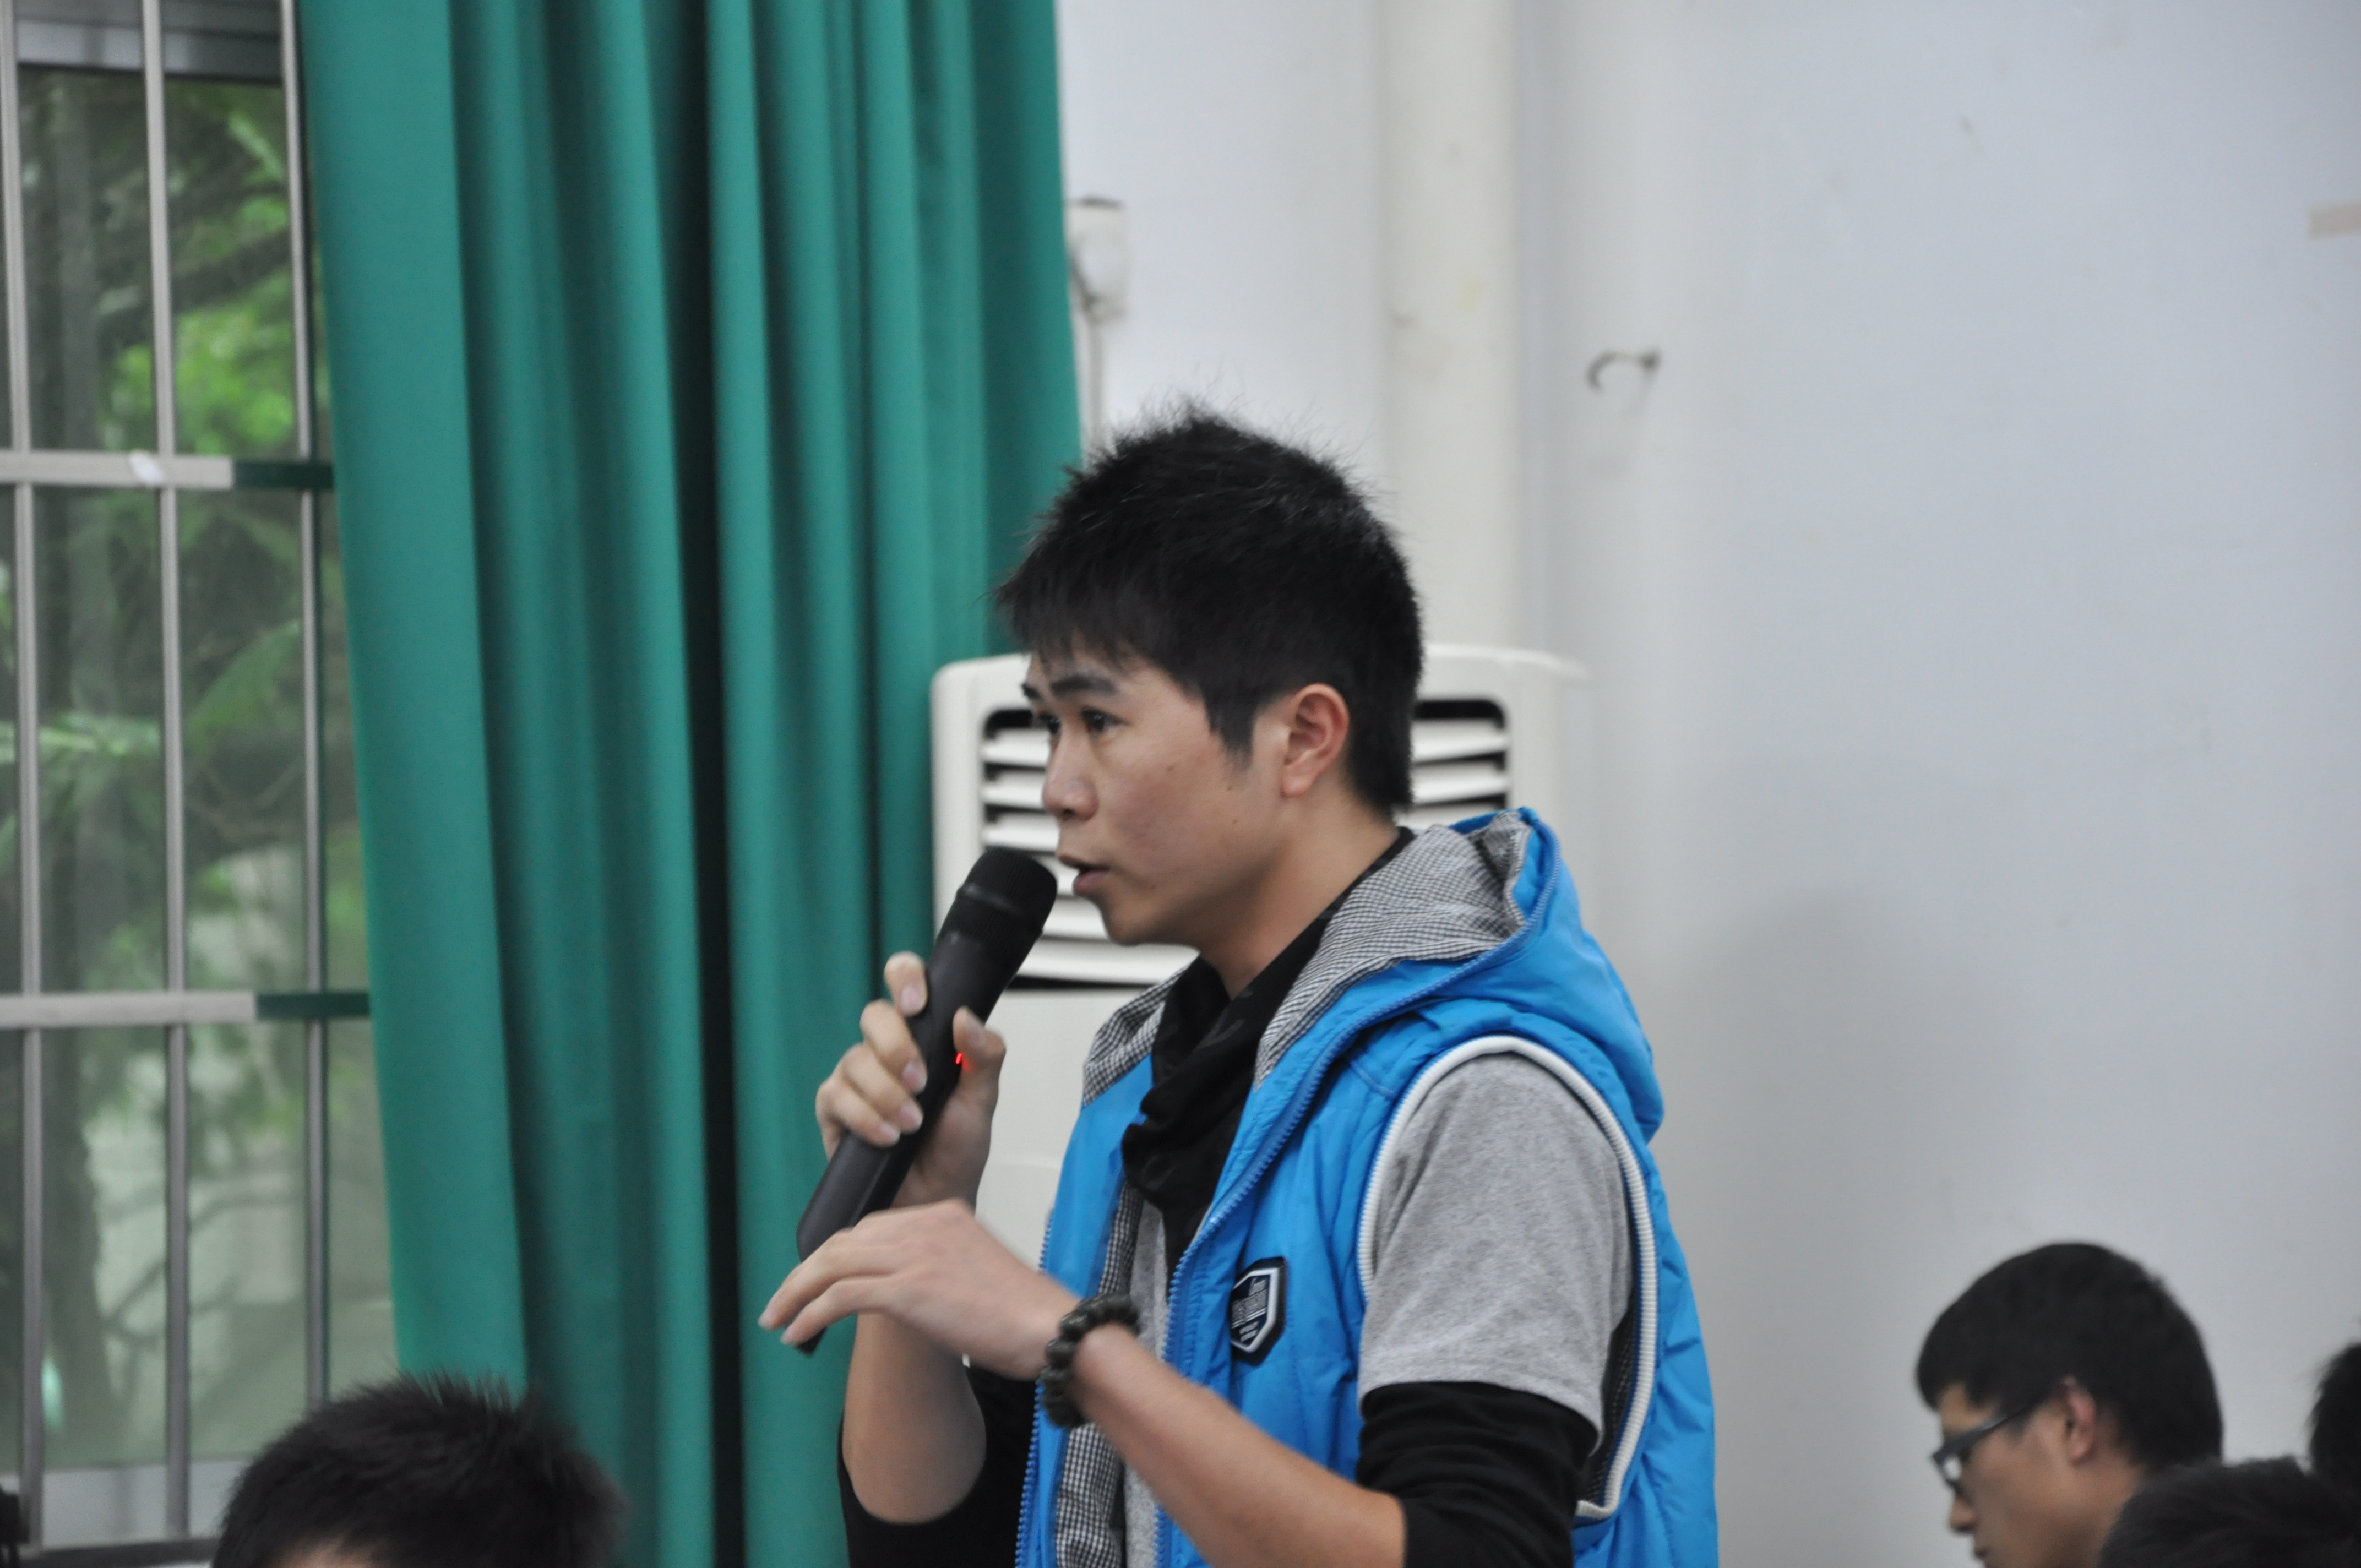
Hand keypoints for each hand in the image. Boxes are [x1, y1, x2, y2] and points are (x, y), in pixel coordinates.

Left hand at [758, 1199, 1077, 1377]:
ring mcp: (916, 1254)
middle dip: (805, 1272)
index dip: (834, 1256)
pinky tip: (798, 1333)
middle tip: (780, 1301)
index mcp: (942, 1214)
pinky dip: (811, 1314)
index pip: (870, 1227)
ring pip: (833, 1263)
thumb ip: (937, 1267)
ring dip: (796, 1293)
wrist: (1050, 1327)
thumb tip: (904, 1292)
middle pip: (843, 1240)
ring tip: (776, 1319)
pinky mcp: (909, 1288)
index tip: (814, 1281)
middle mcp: (925, 1224)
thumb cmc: (1021, 1312)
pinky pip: (841, 1296)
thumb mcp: (975, 1270)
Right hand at [814, 952, 1005, 1206]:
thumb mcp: (982, 1102)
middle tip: (920, 1083)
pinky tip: (886, 1136)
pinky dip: (864, 1116)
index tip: (917, 1002)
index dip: (905, 978)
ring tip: (911, 1125)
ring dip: (886, 1094)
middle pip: (874, 1016)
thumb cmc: (956, 1151)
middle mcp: (885, 1051)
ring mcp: (856, 1079)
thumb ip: (984, 1057)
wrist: (935, 1201)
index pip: (906, 984)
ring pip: (855, 1060)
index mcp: (923, 1037)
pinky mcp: (834, 1110)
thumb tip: (965, 1017)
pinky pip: (835, 1096)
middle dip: (897, 1048)